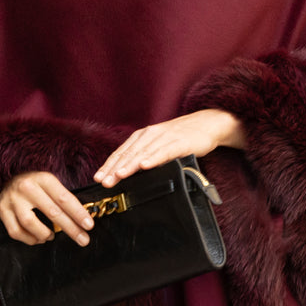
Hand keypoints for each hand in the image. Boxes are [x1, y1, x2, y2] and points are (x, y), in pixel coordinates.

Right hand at [0, 171, 94, 245]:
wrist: (9, 180)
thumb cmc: (36, 186)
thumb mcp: (50, 184)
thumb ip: (64, 198)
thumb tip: (84, 218)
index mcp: (43, 178)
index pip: (64, 198)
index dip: (78, 213)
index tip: (89, 225)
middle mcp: (27, 187)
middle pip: (52, 212)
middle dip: (70, 228)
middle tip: (83, 240)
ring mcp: (13, 199)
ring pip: (31, 224)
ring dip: (45, 234)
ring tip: (52, 236)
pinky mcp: (3, 211)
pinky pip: (16, 232)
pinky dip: (30, 239)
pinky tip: (38, 239)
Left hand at [93, 110, 244, 186]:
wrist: (206, 124)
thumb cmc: (181, 137)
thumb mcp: (158, 145)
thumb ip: (144, 156)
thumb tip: (126, 173)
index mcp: (143, 136)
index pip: (122, 152)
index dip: (109, 165)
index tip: (98, 178)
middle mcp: (150, 135)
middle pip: (129, 153)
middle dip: (115, 168)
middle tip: (105, 182)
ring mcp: (165, 137)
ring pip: (144, 153)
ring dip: (130, 165)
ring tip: (119, 175)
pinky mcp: (180, 142)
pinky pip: (164, 151)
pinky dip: (153, 158)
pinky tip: (145, 165)